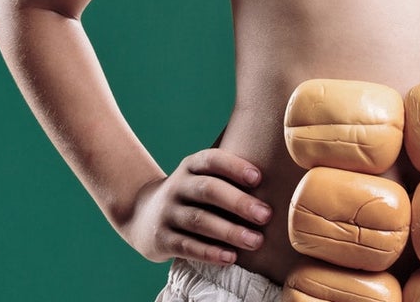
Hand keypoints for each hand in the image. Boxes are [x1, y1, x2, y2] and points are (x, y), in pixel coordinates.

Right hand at [121, 149, 271, 265]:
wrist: (141, 214)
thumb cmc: (189, 196)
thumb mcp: (200, 178)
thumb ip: (229, 177)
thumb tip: (279, 179)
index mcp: (190, 167)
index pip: (211, 160)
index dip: (234, 167)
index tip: (258, 178)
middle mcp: (177, 186)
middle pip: (208, 190)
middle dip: (239, 202)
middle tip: (266, 215)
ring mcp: (167, 213)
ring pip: (200, 220)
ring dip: (230, 231)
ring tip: (256, 241)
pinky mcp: (162, 239)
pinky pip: (187, 245)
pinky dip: (210, 252)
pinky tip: (231, 257)